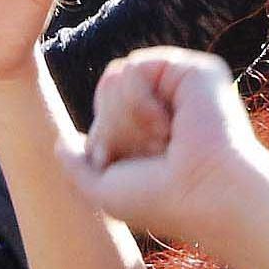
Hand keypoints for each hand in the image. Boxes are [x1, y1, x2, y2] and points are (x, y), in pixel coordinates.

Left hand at [69, 48, 268, 248]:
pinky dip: (139, 102)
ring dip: (128, 118)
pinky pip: (134, 67)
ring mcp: (182, 86)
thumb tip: (62, 143)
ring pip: (116, 77)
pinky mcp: (194, 71)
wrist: (206, 195)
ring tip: (162, 140)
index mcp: (154, 132)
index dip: (102, 140)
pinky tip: (168, 125)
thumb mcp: (105, 192)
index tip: (119, 165)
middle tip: (147, 154)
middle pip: (107, 91)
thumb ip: (78, 167)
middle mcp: (170, 106)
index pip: (105, 112)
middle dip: (113, 128)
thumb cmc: (162, 201)